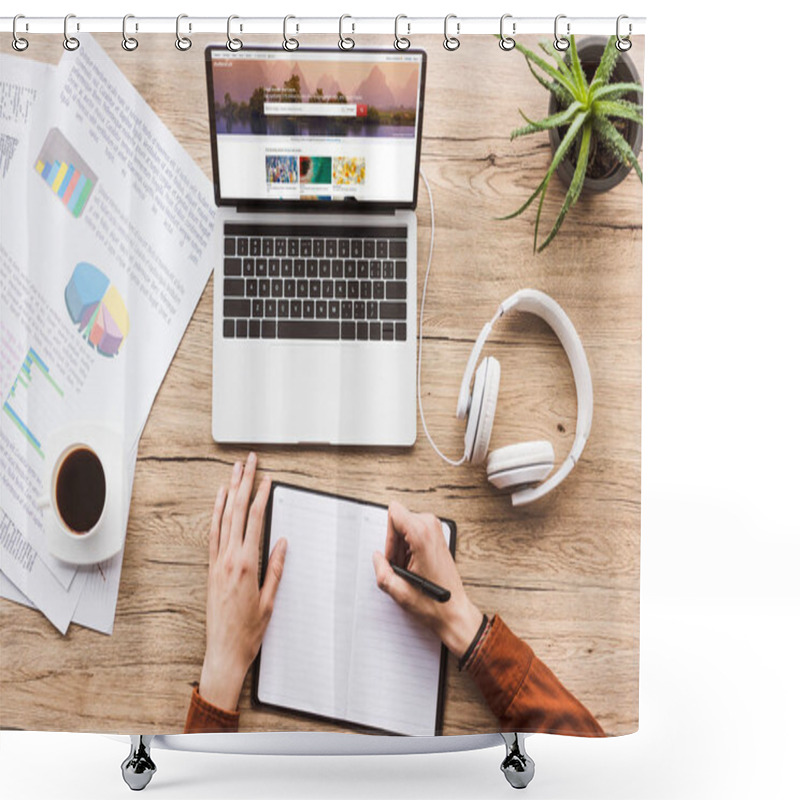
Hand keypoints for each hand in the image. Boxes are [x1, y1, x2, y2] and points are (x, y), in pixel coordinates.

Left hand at [199, 453, 286, 711]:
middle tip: (250, 462)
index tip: (267, 478)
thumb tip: (282, 541)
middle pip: (237, 511)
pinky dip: (216, 514)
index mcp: (247, 564)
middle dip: (244, 483)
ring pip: (223, 518)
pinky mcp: (211, 569)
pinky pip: (213, 534)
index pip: (255, 520)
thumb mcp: (271, 599)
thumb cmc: (249, 630)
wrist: (224, 651)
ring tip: (234, 471)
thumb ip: (276, 568)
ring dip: (229, 492)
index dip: (261, 496)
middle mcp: (229, 558)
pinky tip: (219, 500)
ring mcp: (217, 562)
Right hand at [372, 502, 482, 658]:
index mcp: (422, 535)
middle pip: (399, 521)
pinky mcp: (437, 537)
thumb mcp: (398, 590)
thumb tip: (377, 557)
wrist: (454, 611)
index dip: (388, 536)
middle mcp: (431, 528)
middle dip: (394, 544)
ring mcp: (436, 531)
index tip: (393, 554)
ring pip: (405, 528)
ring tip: (409, 570)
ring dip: (401, 549)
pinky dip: (409, 550)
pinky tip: (414, 568)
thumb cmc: (433, 603)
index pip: (395, 512)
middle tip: (401, 567)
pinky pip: (413, 534)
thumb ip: (381, 570)